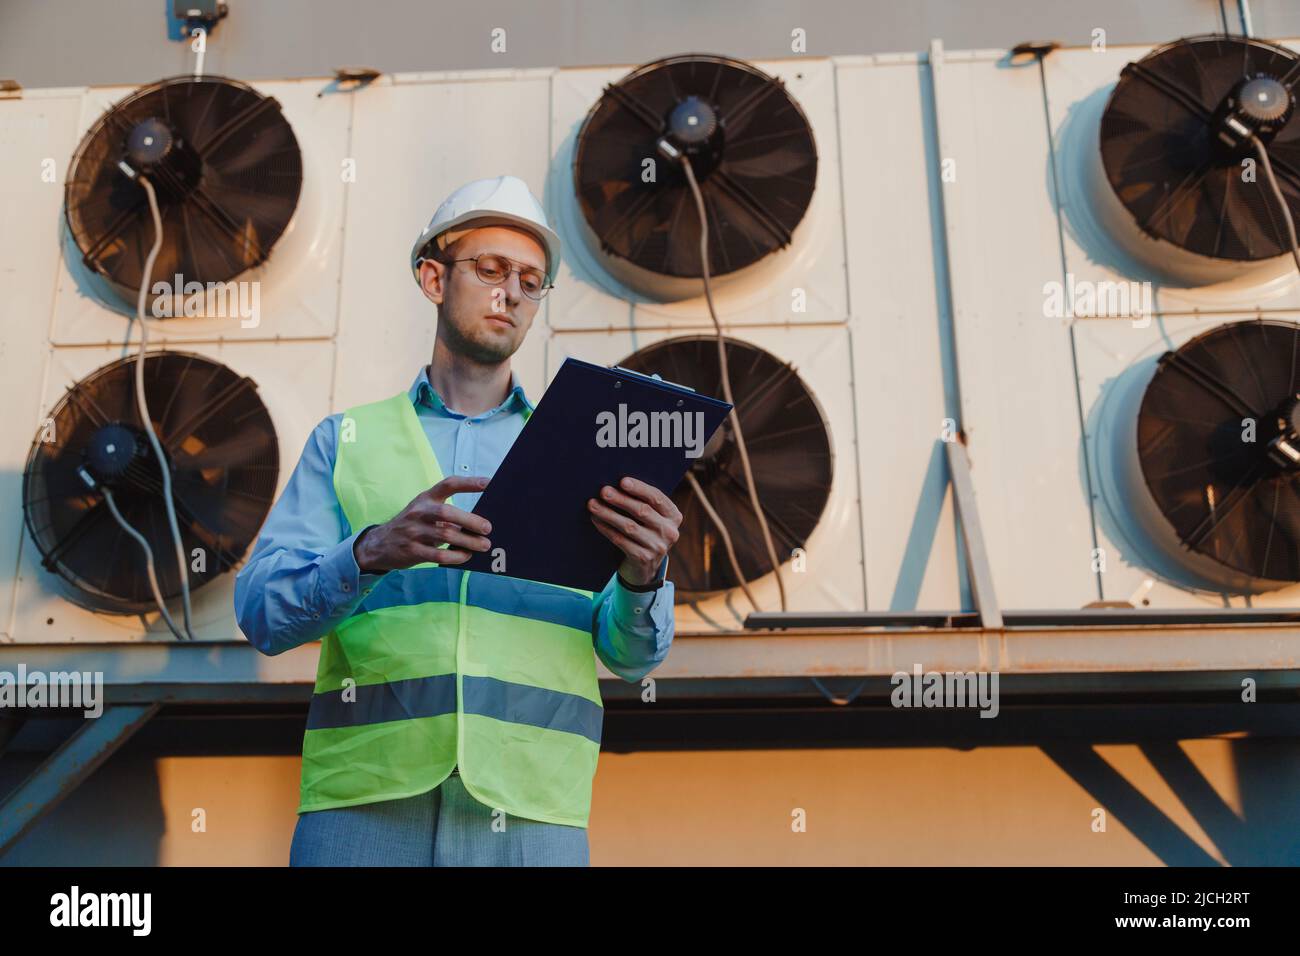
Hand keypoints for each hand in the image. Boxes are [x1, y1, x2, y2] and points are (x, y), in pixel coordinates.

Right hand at [354, 476, 492, 572]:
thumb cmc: (412, 526)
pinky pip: (438, 555)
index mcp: (425, 498)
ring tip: (484, 545)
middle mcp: (419, 512)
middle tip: (487, 528)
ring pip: (446, 535)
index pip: (448, 484)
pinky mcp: (412, 550)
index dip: (469, 483)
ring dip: (468, 541)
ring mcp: (413, 531)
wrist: (379, 544)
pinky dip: (456, 556)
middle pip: (447, 512)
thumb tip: (478, 525)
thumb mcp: (424, 513)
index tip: (489, 483)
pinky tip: (466, 556)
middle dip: (470, 520)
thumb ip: (447, 515)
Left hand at [587, 476, 681, 585]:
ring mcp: (657, 547)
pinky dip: (606, 529)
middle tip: (604, 491)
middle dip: (621, 499)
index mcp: (674, 516)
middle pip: (642, 511)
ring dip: (609, 514)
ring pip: (629, 526)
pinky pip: (621, 540)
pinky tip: (596, 520)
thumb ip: (644, 503)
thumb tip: (617, 484)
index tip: (622, 481)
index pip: (657, 498)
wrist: (644, 567)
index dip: (640, 488)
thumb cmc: (644, 532)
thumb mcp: (652, 519)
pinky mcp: (644, 559)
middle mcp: (669, 531)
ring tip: (593, 505)